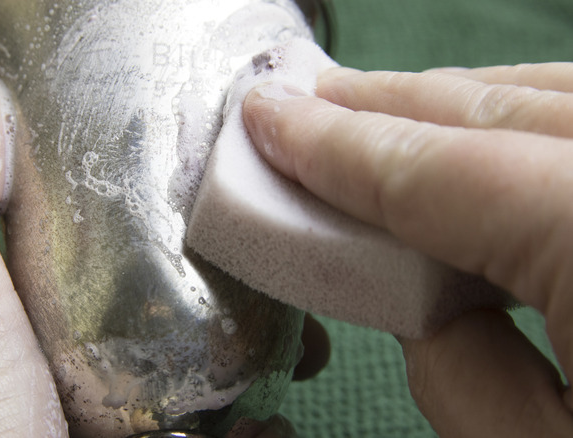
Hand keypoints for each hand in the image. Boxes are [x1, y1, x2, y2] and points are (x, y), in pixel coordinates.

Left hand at [0, 72, 327, 436]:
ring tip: (303, 338)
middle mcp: (71, 375)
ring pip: (201, 380)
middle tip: (283, 262)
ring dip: (258, 358)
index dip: (153, 211)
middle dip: (228, 287)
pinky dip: (257, 430)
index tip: (211, 183)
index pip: (98, 246)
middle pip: (164, 312)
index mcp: (26, 322)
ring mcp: (115, 428)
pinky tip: (275, 422)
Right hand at [243, 63, 572, 436]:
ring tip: (388, 110)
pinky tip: (494, 141)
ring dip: (467, 107)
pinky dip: (535, 128)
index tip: (269, 119)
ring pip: (566, 105)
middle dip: (394, 105)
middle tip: (313, 98)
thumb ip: (463, 373)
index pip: (444, 170)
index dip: (338, 145)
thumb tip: (413, 307)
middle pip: (510, 113)